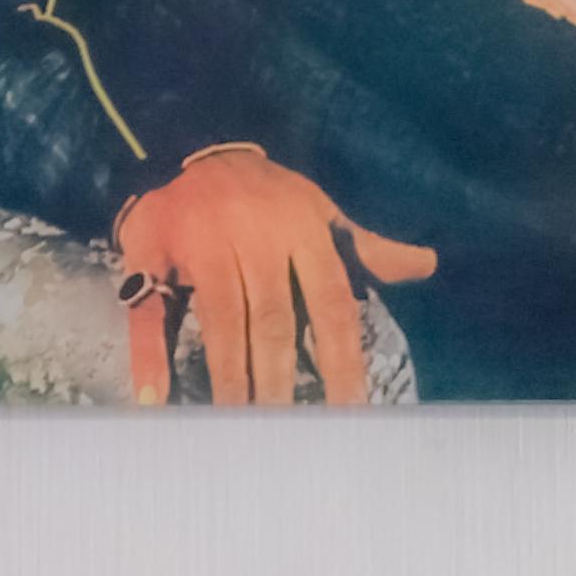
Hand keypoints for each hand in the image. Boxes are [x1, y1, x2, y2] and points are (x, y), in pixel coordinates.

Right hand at [117, 147, 440, 406]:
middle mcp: (256, 237)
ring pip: (222, 319)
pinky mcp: (152, 250)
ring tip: (235, 425)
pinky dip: (149, 356)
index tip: (349, 411)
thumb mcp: (318, 210)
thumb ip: (365, 248)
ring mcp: (203, 243)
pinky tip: (154, 400)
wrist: (189, 144)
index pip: (330, 304)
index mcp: (302, 231)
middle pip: (273, 319)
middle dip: (279, 377)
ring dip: (229, 375)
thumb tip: (427, 265)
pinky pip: (150, 309)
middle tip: (284, 432)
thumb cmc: (265, 196)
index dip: (341, 360)